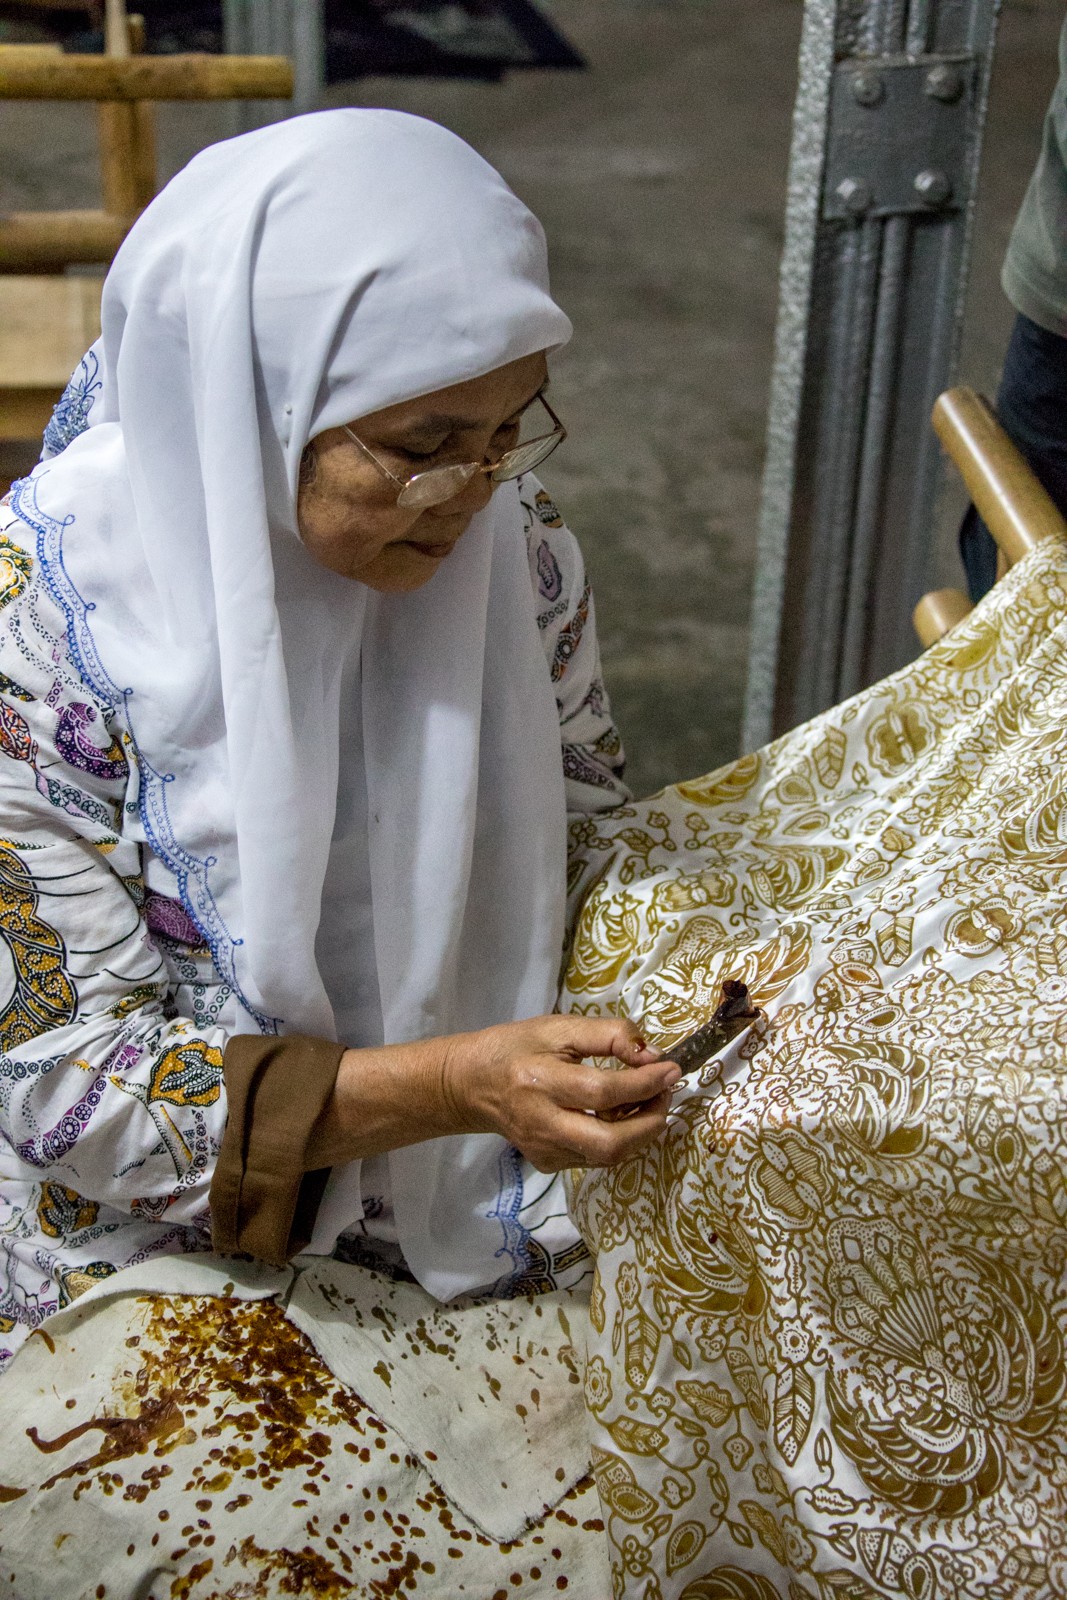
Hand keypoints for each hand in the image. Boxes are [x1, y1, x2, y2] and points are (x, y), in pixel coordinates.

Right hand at [439, 1014, 679, 1172]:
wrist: (472, 1084)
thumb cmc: (517, 1047)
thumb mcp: (560, 1028)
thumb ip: (609, 1035)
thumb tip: (652, 1056)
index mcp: (539, 1081)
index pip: (602, 1091)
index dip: (644, 1083)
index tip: (671, 1069)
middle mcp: (541, 1123)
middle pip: (609, 1142)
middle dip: (650, 1122)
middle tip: (665, 1095)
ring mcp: (543, 1150)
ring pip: (607, 1156)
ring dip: (640, 1132)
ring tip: (648, 1103)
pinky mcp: (547, 1164)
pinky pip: (595, 1158)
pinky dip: (619, 1139)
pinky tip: (621, 1116)